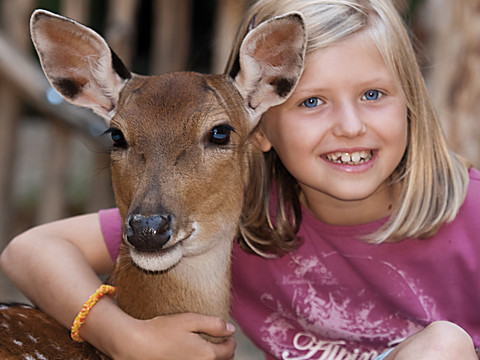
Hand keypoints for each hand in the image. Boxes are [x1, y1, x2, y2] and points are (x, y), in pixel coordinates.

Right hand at [110, 312, 235, 359]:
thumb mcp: (189, 320)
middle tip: (220, 340)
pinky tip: (193, 353)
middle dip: (224, 351)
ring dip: (213, 358)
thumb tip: (230, 329)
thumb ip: (213, 324)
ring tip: (208, 347)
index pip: (229, 351)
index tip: (227, 333)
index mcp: (207, 355)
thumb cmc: (161, 331)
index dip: (230, 340)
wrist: (136, 346)